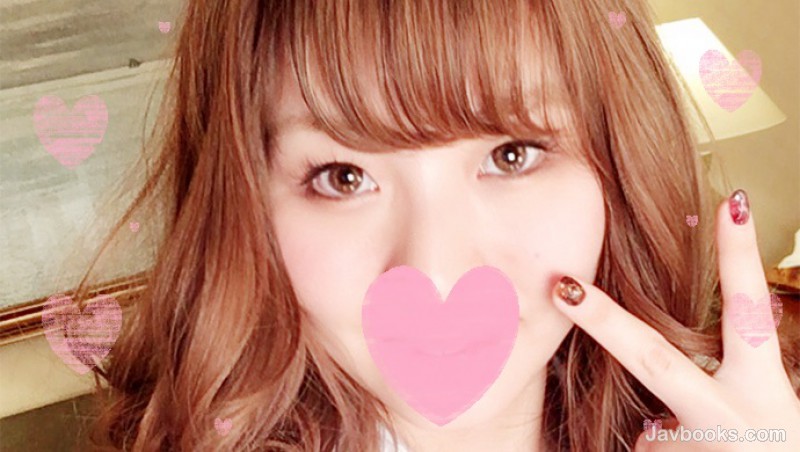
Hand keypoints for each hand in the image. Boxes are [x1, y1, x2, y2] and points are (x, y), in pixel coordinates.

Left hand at [551, 189, 799, 450]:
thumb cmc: (768, 445)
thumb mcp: (761, 406)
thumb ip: (716, 377)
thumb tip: (664, 359)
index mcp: (762, 390)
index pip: (750, 310)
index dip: (741, 256)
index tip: (733, 202)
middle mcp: (729, 416)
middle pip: (654, 359)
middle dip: (604, 321)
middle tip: (561, 285)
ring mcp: (696, 446)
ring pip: (650, 423)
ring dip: (667, 434)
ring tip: (705, 450)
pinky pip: (646, 447)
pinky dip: (663, 451)